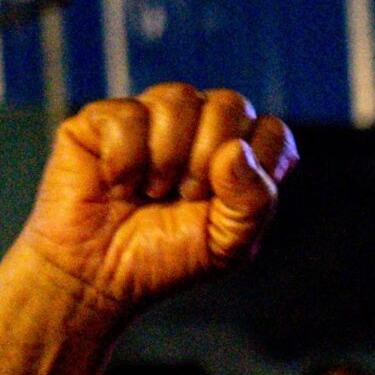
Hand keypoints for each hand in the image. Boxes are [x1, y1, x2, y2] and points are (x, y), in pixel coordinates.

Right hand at [20, 84, 295, 314]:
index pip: (273, 132)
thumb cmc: (167, 260)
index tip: (225, 203)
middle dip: (210, 159)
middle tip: (187, 196)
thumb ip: (253, 202)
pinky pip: (129, 115)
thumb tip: (237, 150)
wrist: (101, 277)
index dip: (255, 166)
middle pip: (231, 104)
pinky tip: (118, 184)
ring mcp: (152, 117)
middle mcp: (198, 127)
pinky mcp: (104, 118)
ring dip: (169, 158)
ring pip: (180, 98)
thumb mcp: (226, 246)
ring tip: (152, 192)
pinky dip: (125, 161)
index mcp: (236, 156)